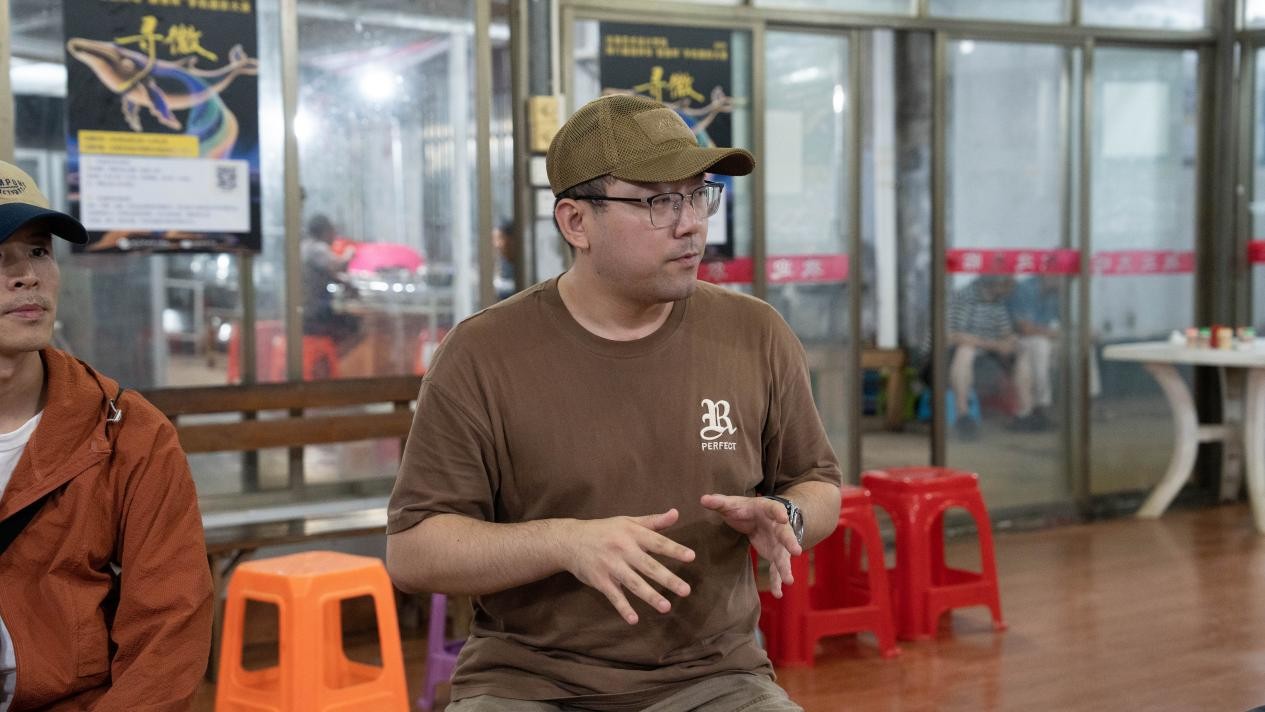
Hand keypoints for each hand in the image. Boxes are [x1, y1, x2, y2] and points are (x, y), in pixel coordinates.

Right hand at [560, 509, 695, 624]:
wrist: (570, 540)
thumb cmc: (604, 530)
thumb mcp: (627, 522)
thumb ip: (653, 521)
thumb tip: (676, 513)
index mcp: (632, 533)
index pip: (657, 542)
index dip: (674, 549)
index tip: (691, 557)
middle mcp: (622, 549)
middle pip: (648, 566)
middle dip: (667, 579)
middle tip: (686, 591)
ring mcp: (610, 566)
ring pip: (633, 583)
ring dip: (650, 596)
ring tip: (666, 607)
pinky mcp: (600, 580)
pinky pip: (614, 596)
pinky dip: (623, 608)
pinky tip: (634, 620)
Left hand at [700, 494, 801, 598]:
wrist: (759, 516)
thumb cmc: (745, 509)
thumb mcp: (733, 504)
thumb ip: (719, 502)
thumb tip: (703, 499)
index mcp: (768, 510)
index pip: (775, 509)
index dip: (778, 513)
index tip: (782, 517)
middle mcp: (778, 527)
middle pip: (786, 534)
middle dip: (790, 542)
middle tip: (796, 550)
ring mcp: (778, 543)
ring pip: (783, 555)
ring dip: (785, 567)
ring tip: (788, 581)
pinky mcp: (775, 555)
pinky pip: (776, 569)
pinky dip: (777, 581)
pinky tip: (778, 593)